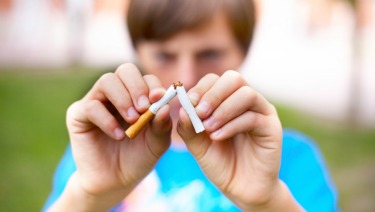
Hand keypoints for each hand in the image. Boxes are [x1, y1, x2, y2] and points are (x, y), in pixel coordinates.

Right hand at [54, 64, 171, 210]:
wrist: (115, 182)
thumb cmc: (137, 158)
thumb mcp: (156, 144)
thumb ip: (162, 126)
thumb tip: (164, 107)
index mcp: (138, 97)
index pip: (146, 79)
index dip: (153, 85)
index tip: (159, 98)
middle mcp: (117, 94)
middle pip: (125, 70)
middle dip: (137, 86)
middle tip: (143, 108)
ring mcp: (97, 101)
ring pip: (107, 81)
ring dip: (122, 99)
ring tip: (132, 120)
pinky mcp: (79, 114)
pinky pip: (91, 106)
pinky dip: (107, 120)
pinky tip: (119, 135)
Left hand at [177, 71, 301, 210]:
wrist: (241, 188)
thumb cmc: (220, 163)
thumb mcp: (197, 145)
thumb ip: (188, 127)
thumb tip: (182, 108)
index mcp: (228, 101)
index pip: (216, 80)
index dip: (201, 88)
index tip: (188, 103)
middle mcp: (247, 102)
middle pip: (234, 78)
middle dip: (213, 94)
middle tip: (199, 113)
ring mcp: (261, 112)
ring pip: (246, 94)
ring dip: (223, 109)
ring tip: (208, 128)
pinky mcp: (271, 127)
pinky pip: (252, 117)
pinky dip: (231, 125)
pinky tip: (217, 137)